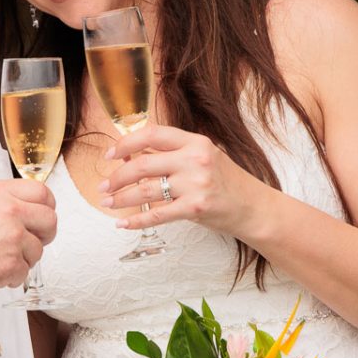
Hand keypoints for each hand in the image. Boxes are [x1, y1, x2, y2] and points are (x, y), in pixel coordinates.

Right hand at [0, 179, 56, 298]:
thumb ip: (3, 200)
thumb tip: (28, 206)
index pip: (43, 192)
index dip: (47, 206)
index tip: (42, 215)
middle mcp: (9, 212)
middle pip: (50, 220)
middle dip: (44, 234)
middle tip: (31, 241)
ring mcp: (12, 238)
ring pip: (38, 250)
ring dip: (23, 258)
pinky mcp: (11, 263)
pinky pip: (25, 271)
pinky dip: (12, 276)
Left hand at [99, 124, 266, 237]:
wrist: (254, 208)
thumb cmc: (226, 183)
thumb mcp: (203, 158)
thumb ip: (173, 154)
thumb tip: (132, 157)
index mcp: (195, 141)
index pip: (153, 134)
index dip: (126, 143)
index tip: (110, 155)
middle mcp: (195, 159)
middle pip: (143, 163)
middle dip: (117, 176)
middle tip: (103, 186)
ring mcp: (196, 183)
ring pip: (145, 189)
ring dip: (121, 198)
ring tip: (108, 202)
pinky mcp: (196, 207)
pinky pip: (157, 214)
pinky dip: (136, 221)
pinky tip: (123, 224)